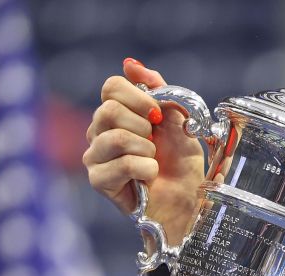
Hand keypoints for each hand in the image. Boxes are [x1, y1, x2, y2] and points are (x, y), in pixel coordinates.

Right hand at [82, 59, 203, 243]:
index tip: (158, 115)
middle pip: (109, 110)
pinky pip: (121, 164)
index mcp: (117, 114)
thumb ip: (158, 90)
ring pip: (116, 137)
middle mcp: (99, 132)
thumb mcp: (179, 121)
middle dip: (144, 126)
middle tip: (156, 143)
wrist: (188, 202)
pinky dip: (145, 169)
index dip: (138, 97)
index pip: (111, 87)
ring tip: (154, 161)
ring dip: (147, 149)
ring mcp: (96, 156)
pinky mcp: (99, 181)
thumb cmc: (182, 165)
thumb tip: (131, 64)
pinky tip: (149, 177)